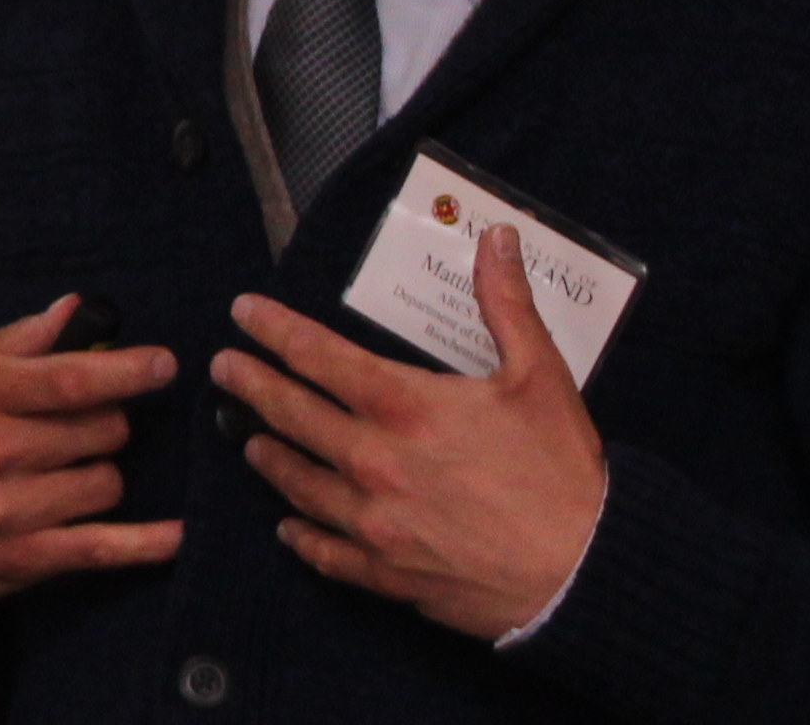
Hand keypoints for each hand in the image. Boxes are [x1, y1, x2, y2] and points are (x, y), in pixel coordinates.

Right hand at [0, 295, 184, 653]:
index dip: (127, 371)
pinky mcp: (17, 560)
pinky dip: (146, 543)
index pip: (70, 379)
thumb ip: (17, 341)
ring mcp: (4, 510)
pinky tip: (177, 535)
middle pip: (100, 431)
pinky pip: (101, 549)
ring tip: (68, 470)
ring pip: (105, 483)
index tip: (165, 363)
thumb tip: (78, 308)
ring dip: (101, 473)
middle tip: (85, 426)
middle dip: (106, 424)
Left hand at [215, 227, 608, 642]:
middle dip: (252, 386)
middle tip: (222, 368)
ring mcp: (375, 522)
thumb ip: (506, 303)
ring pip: (300, 484)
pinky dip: (304, 538)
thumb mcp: (539, 375)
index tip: (242, 313)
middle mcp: (375, 461)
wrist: (588, 572)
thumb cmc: (562, 471)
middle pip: (293, 416)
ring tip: (248, 441)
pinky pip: (329, 554)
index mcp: (405, 406)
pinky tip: (288, 528)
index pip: (319, 356)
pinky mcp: (389, 574)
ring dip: (270, 457)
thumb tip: (494, 235)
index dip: (275, 330)